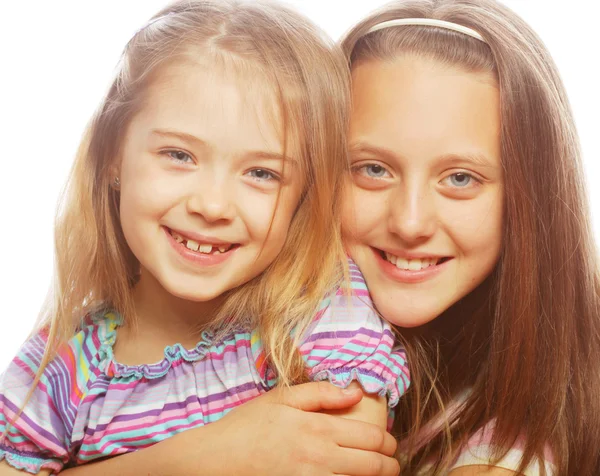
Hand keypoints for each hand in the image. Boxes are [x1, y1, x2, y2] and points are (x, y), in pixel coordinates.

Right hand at [165, 381, 399, 475]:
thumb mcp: (282, 397)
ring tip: (378, 472)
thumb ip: (321, 393)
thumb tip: (355, 393)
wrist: (217, 458)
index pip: (371, 437)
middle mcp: (321, 456)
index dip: (388, 441)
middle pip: (373, 465)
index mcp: (319, 427)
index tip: (390, 442)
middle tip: (392, 462)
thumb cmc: (248, 425)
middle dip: (390, 464)